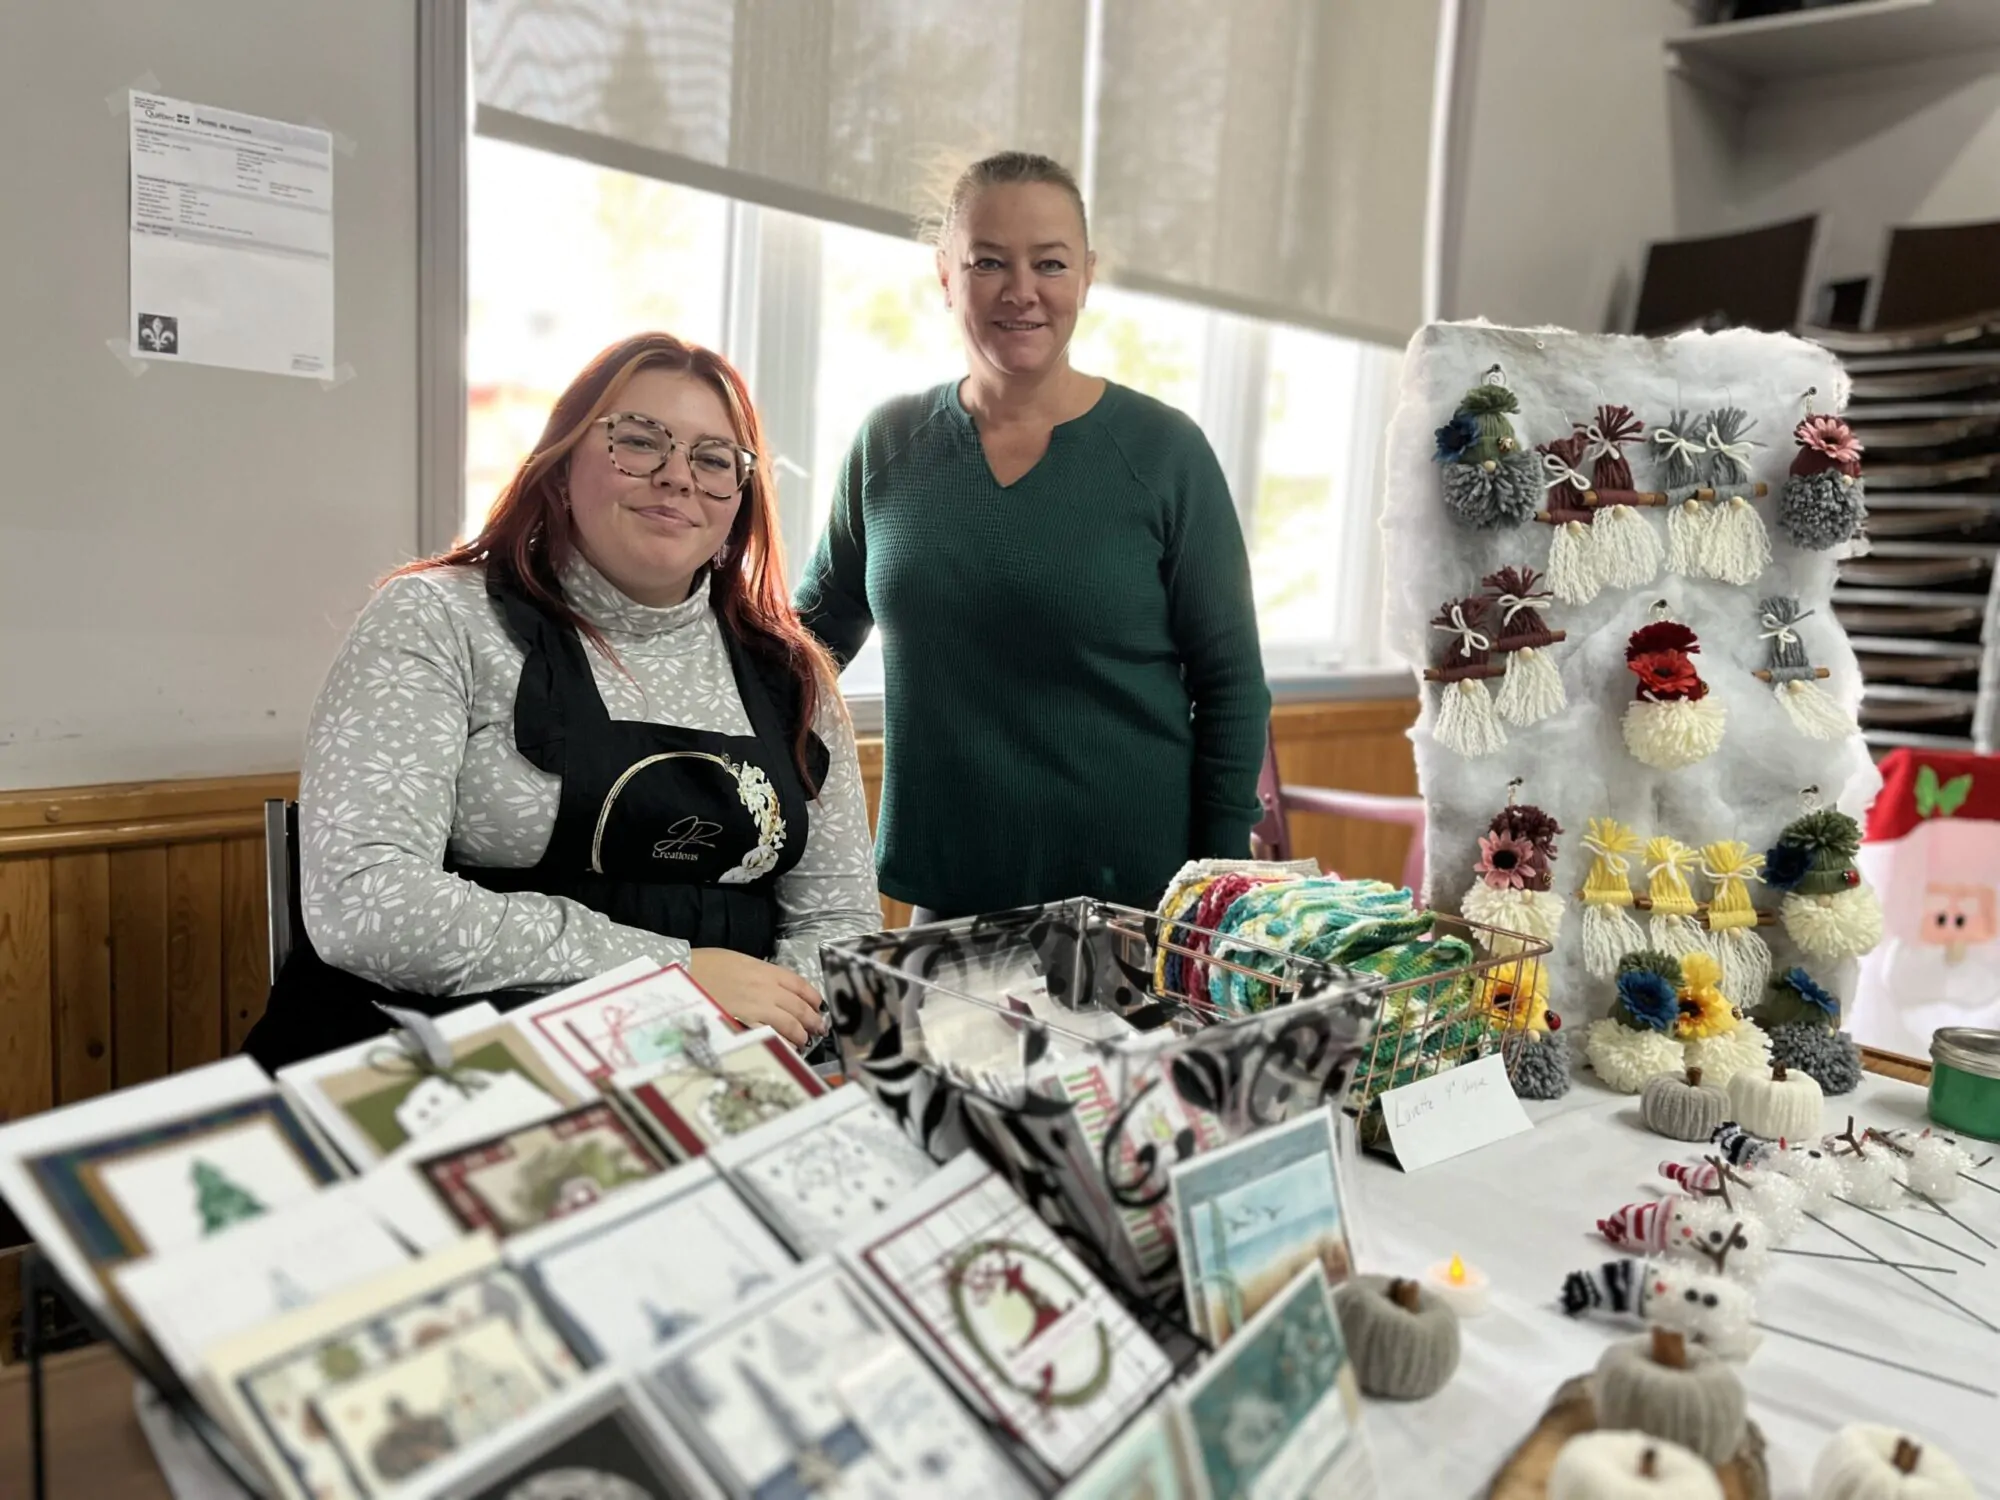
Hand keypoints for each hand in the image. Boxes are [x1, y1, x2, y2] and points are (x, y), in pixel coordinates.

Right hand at [688, 948, 826, 1048]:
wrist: (683, 973)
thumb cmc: (705, 966)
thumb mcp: (738, 961)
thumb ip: (759, 974)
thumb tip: (772, 987)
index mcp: (766, 971)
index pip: (800, 985)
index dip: (813, 997)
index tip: (819, 1006)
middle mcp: (767, 989)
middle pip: (799, 1007)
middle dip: (812, 1020)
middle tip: (818, 1029)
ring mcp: (757, 1008)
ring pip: (790, 1024)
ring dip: (800, 1034)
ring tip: (804, 1041)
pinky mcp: (744, 1024)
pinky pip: (770, 1037)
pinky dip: (782, 1044)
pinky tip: (786, 1049)